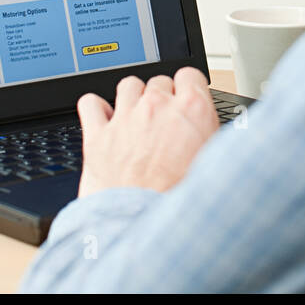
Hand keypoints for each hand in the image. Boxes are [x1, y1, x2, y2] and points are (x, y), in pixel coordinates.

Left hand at [75, 68, 218, 198]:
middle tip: (165, 122)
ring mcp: (125, 119)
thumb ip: (210, 138)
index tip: (186, 99)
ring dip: (133, 98)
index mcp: (192, 111)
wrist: (142, 229)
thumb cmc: (180, 204)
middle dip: (162, 98)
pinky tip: (103, 119)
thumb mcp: (213, 165)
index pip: (190, 76)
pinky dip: (95, 108)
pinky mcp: (97, 136)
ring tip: (136, 119)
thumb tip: (211, 133)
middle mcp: (157, 108)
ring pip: (128, 85)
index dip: (188, 89)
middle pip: (159, 81)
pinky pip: (90, 103)